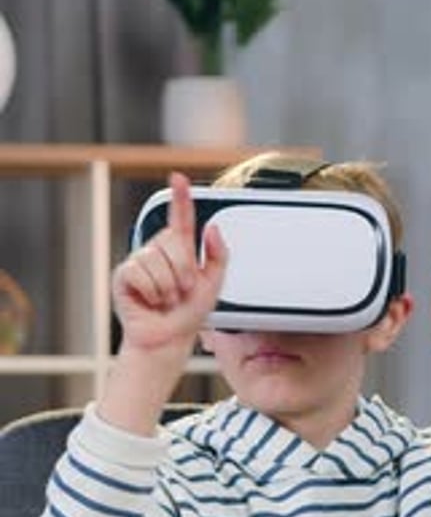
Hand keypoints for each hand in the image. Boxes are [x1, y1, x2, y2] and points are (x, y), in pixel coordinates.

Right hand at [112, 171, 226, 352]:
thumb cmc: (188, 314)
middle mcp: (158, 250)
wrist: (168, 339)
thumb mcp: (214, 283)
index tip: (179, 177)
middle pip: (174, 243)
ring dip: (168, 287)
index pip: (180, 218)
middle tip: (182, 290)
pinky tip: (150, 301)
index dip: (181, 197)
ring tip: (165, 299)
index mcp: (180, 249)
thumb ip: (218, 255)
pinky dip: (152, 292)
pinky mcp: (125, 275)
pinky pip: (142, 274)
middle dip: (184, 271)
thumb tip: (212, 226)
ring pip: (157, 261)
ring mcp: (140, 261)